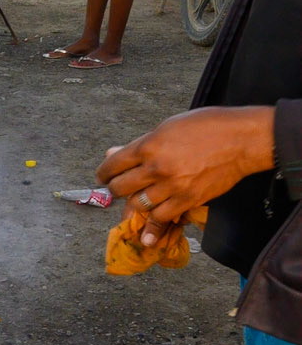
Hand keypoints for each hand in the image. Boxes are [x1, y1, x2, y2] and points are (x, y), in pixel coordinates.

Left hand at [97, 107, 275, 242]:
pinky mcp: (187, 200)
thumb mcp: (169, 126)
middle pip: (120, 188)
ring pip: (137, 205)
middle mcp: (156, 168)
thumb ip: (141, 143)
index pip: (113, 165)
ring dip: (134, 204)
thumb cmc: (207, 126)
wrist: (241, 140)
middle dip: (115, 189)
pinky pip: (161, 217)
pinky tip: (153, 215)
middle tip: (118, 188)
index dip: (104, 173)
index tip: (103, 177)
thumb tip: (114, 153)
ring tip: (136, 200)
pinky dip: (154, 218)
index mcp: (149, 146)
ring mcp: (172, 186)